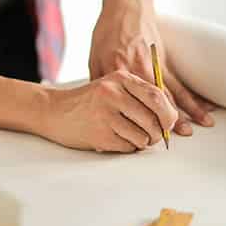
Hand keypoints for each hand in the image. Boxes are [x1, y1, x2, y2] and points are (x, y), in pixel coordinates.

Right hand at [41, 70, 177, 152]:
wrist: (54, 110)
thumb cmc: (90, 101)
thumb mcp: (113, 87)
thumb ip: (140, 96)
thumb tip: (172, 118)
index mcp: (121, 78)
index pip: (157, 96)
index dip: (169, 113)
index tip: (169, 123)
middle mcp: (113, 93)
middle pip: (154, 118)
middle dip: (160, 132)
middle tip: (156, 136)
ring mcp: (105, 114)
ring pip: (143, 136)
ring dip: (143, 142)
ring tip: (132, 137)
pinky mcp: (99, 134)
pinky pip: (128, 147)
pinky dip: (129, 147)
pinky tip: (118, 140)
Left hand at [89, 0, 214, 135]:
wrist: (125, 5)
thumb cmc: (106, 32)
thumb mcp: (94, 58)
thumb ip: (100, 84)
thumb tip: (101, 108)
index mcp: (117, 71)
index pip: (128, 102)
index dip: (136, 120)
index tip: (142, 137)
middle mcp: (137, 69)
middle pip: (153, 101)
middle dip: (165, 121)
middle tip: (174, 139)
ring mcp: (153, 64)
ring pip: (170, 93)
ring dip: (185, 111)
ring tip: (197, 127)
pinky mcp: (164, 60)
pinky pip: (179, 82)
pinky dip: (192, 96)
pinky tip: (204, 107)